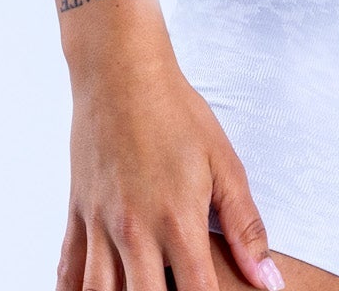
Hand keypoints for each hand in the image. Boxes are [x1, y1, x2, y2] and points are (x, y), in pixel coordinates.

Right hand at [59, 39, 284, 290]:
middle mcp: (136, 231)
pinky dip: (72, 289)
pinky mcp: (77, 212)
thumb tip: (270, 280)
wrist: (122, 70)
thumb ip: (245, 226)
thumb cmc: (175, 111)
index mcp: (178, 222)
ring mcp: (101, 224)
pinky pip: (68, 268)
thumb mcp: (223, 162)